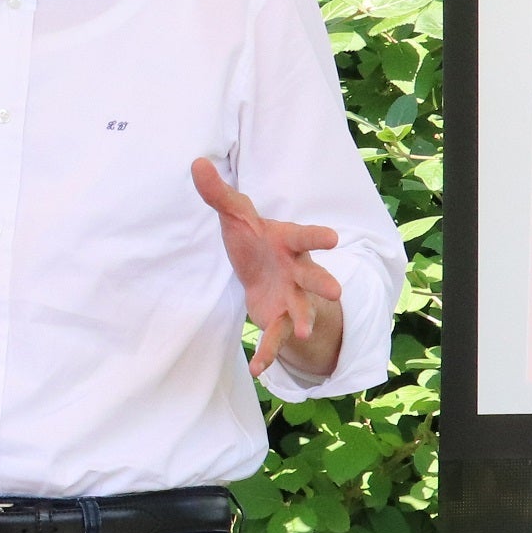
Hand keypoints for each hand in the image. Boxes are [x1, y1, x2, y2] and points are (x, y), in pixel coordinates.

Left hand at [192, 158, 344, 377]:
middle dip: (323, 284)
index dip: (318, 237)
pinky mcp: (278, 317)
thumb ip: (218, 193)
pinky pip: (275, 338)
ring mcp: (291, 296)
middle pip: (313, 276)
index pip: (304, 236)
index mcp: (289, 241)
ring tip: (302, 333)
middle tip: (336, 292)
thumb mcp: (236, 214)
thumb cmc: (254, 238)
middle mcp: (297, 270)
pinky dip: (267, 354)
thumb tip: (196, 162)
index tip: (334, 238)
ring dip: (302, 320)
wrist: (260, 269)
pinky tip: (257, 370)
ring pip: (301, 309)